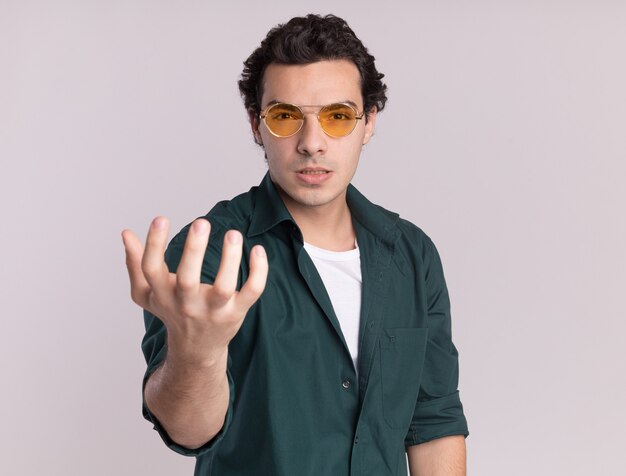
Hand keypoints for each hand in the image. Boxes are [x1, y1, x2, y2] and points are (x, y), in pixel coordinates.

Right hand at [122, 216, 267, 365]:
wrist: (196, 350)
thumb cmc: (172, 312)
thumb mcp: (147, 294)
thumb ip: (135, 263)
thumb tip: (126, 233)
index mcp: (162, 294)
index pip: (152, 269)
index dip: (154, 244)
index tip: (161, 218)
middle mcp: (186, 304)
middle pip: (187, 279)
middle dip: (194, 250)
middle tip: (201, 221)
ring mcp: (213, 310)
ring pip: (223, 287)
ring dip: (230, 259)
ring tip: (233, 233)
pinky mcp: (236, 313)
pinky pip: (251, 292)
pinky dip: (258, 272)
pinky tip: (258, 249)